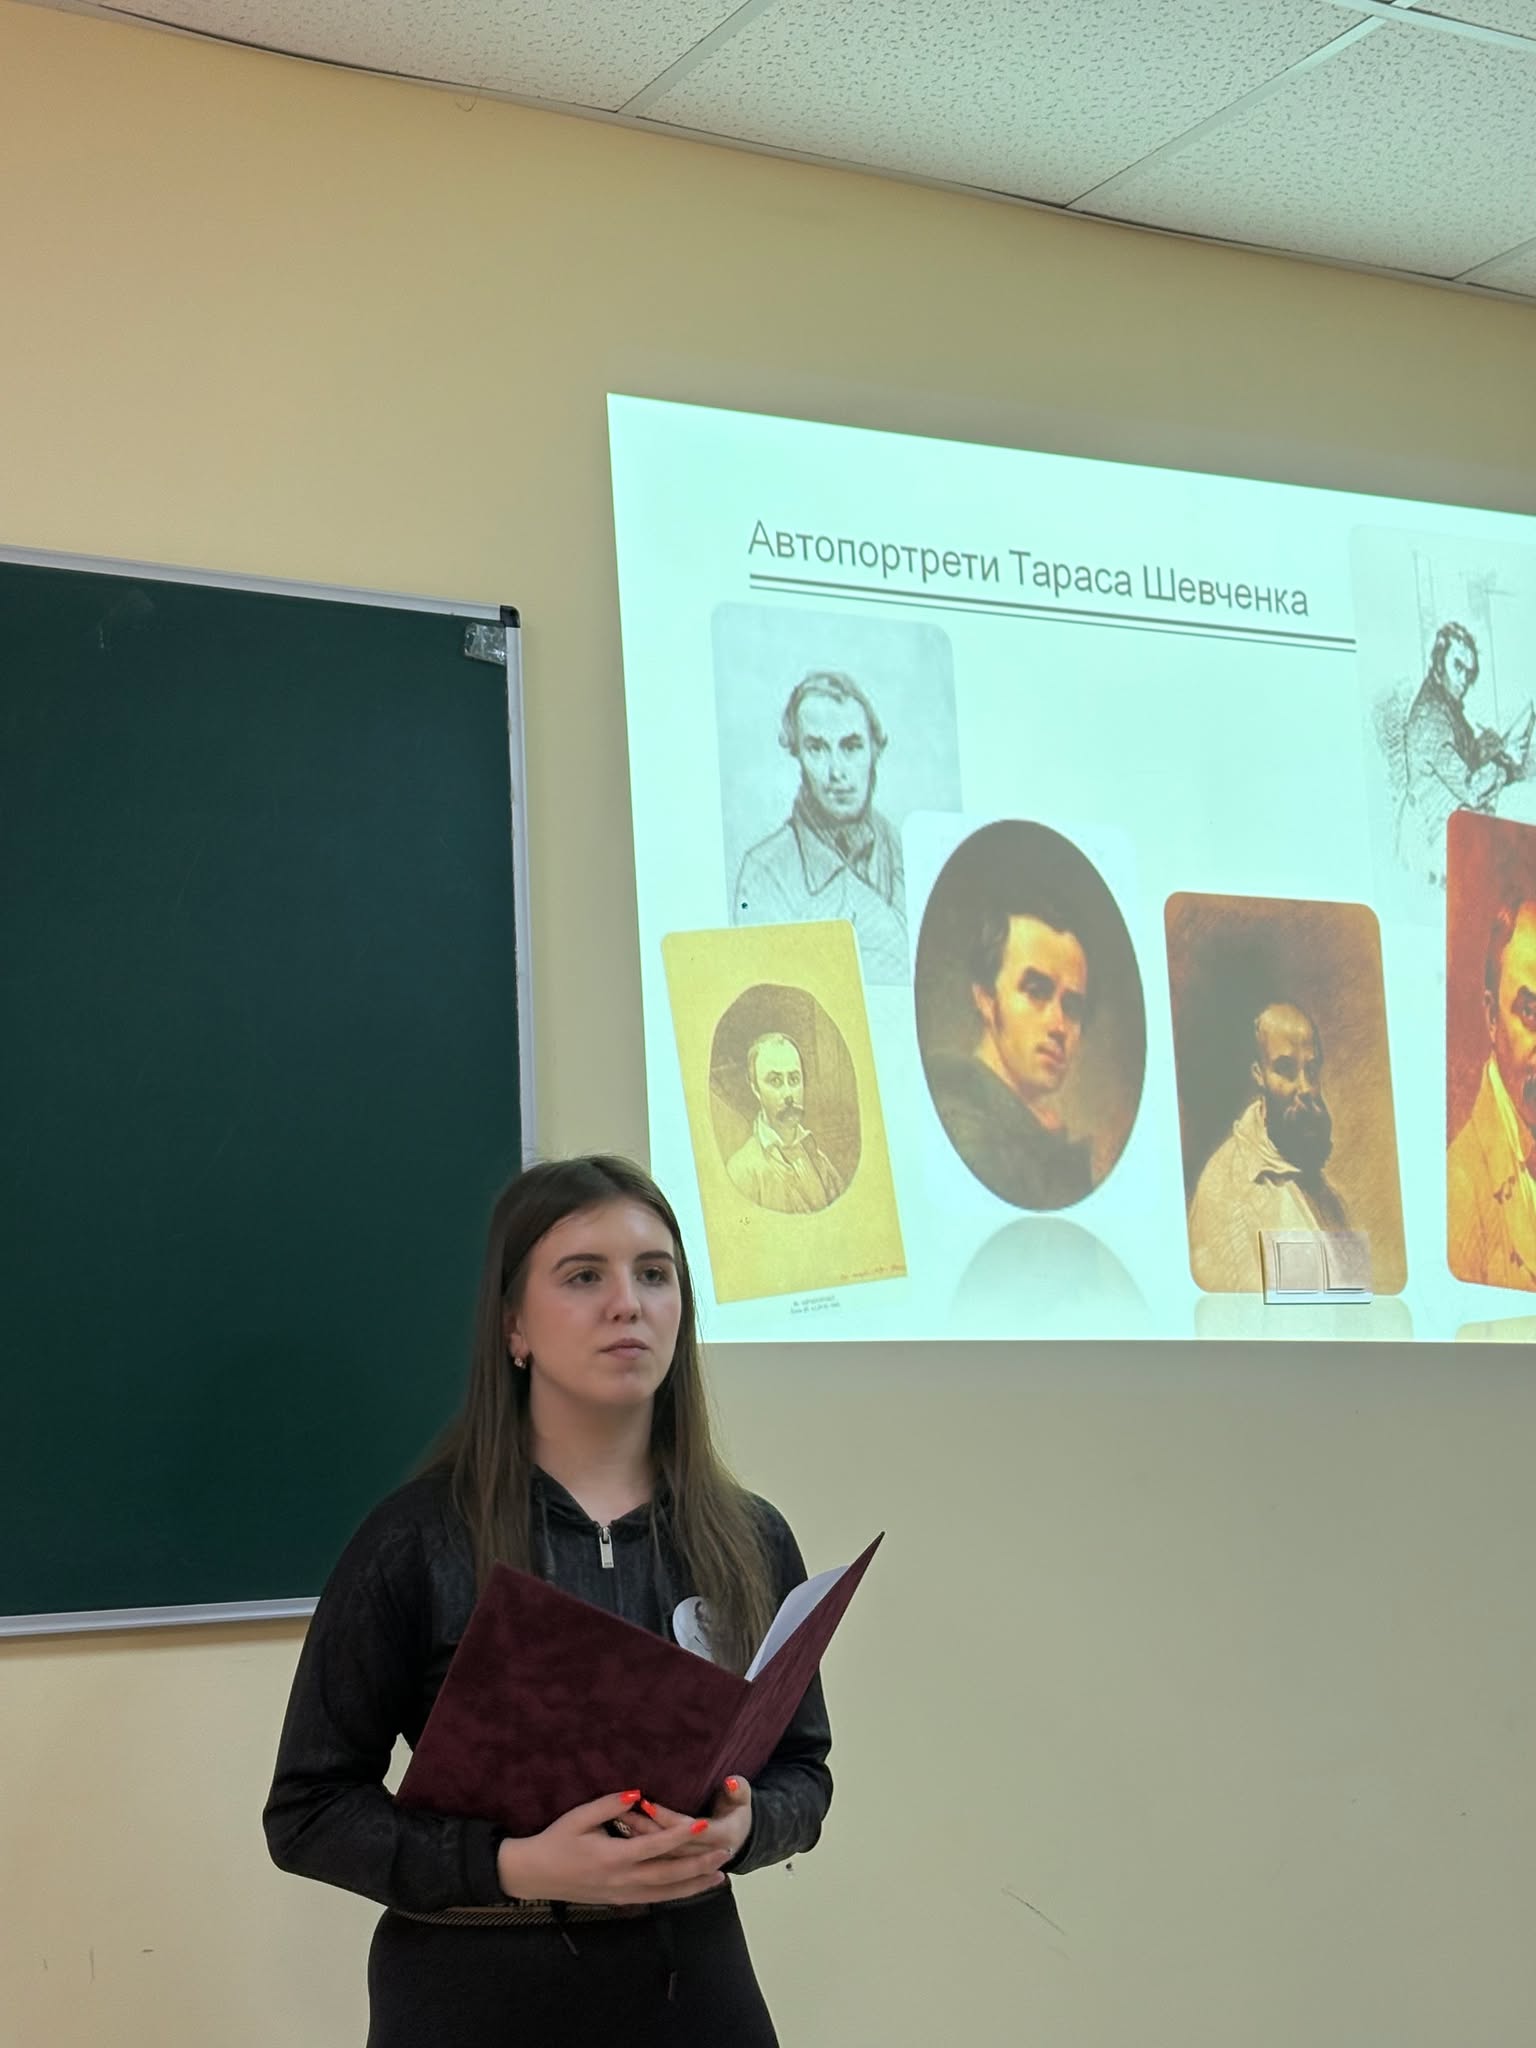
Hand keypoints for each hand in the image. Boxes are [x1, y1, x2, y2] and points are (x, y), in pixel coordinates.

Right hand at [496, 1791, 729, 1906]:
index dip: (679, 1836)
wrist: (534, 1875)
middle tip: (724, 1853)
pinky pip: (655, 1900)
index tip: (702, 1825)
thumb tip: (637, 1794)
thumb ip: (609, 1805)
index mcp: (611, 1857)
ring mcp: (621, 1895)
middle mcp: (621, 1880)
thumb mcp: (578, 1817)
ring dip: (694, 1885)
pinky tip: (692, 1889)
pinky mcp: (620, 1901)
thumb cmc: (556, 1840)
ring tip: (719, 1876)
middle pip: (667, 1875)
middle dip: (698, 1865)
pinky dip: (677, 1895)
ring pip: (665, 1893)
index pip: (653, 1847)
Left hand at [626, 1776, 752, 1867]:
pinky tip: (626, 1834)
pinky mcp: (680, 1870)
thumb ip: (738, 1789)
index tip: (646, 1803)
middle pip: (671, 1845)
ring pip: (662, 1856)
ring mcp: (691, 1866)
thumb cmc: (738, 1813)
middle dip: (647, 1829)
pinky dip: (643, 1849)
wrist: (737, 1841)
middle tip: (622, 1811)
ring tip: (621, 1820)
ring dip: (642, 1839)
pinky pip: (659, 1863)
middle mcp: (706, 1854)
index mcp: (722, 1836)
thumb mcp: (742, 1798)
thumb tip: (730, 1780)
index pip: (690, 1829)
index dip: (668, 1818)